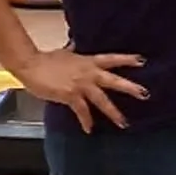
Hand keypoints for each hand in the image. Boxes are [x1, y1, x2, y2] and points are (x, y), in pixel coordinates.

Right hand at [16, 46, 146, 132]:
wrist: (30, 65)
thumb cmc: (45, 59)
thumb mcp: (64, 53)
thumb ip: (73, 52)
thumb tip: (74, 45)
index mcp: (88, 61)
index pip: (112, 59)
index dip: (127, 59)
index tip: (142, 60)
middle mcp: (89, 73)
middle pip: (114, 80)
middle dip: (130, 88)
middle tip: (145, 94)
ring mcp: (81, 85)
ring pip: (102, 100)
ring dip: (113, 112)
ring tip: (124, 123)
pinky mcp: (70, 96)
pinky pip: (82, 111)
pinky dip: (86, 121)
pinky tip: (89, 129)